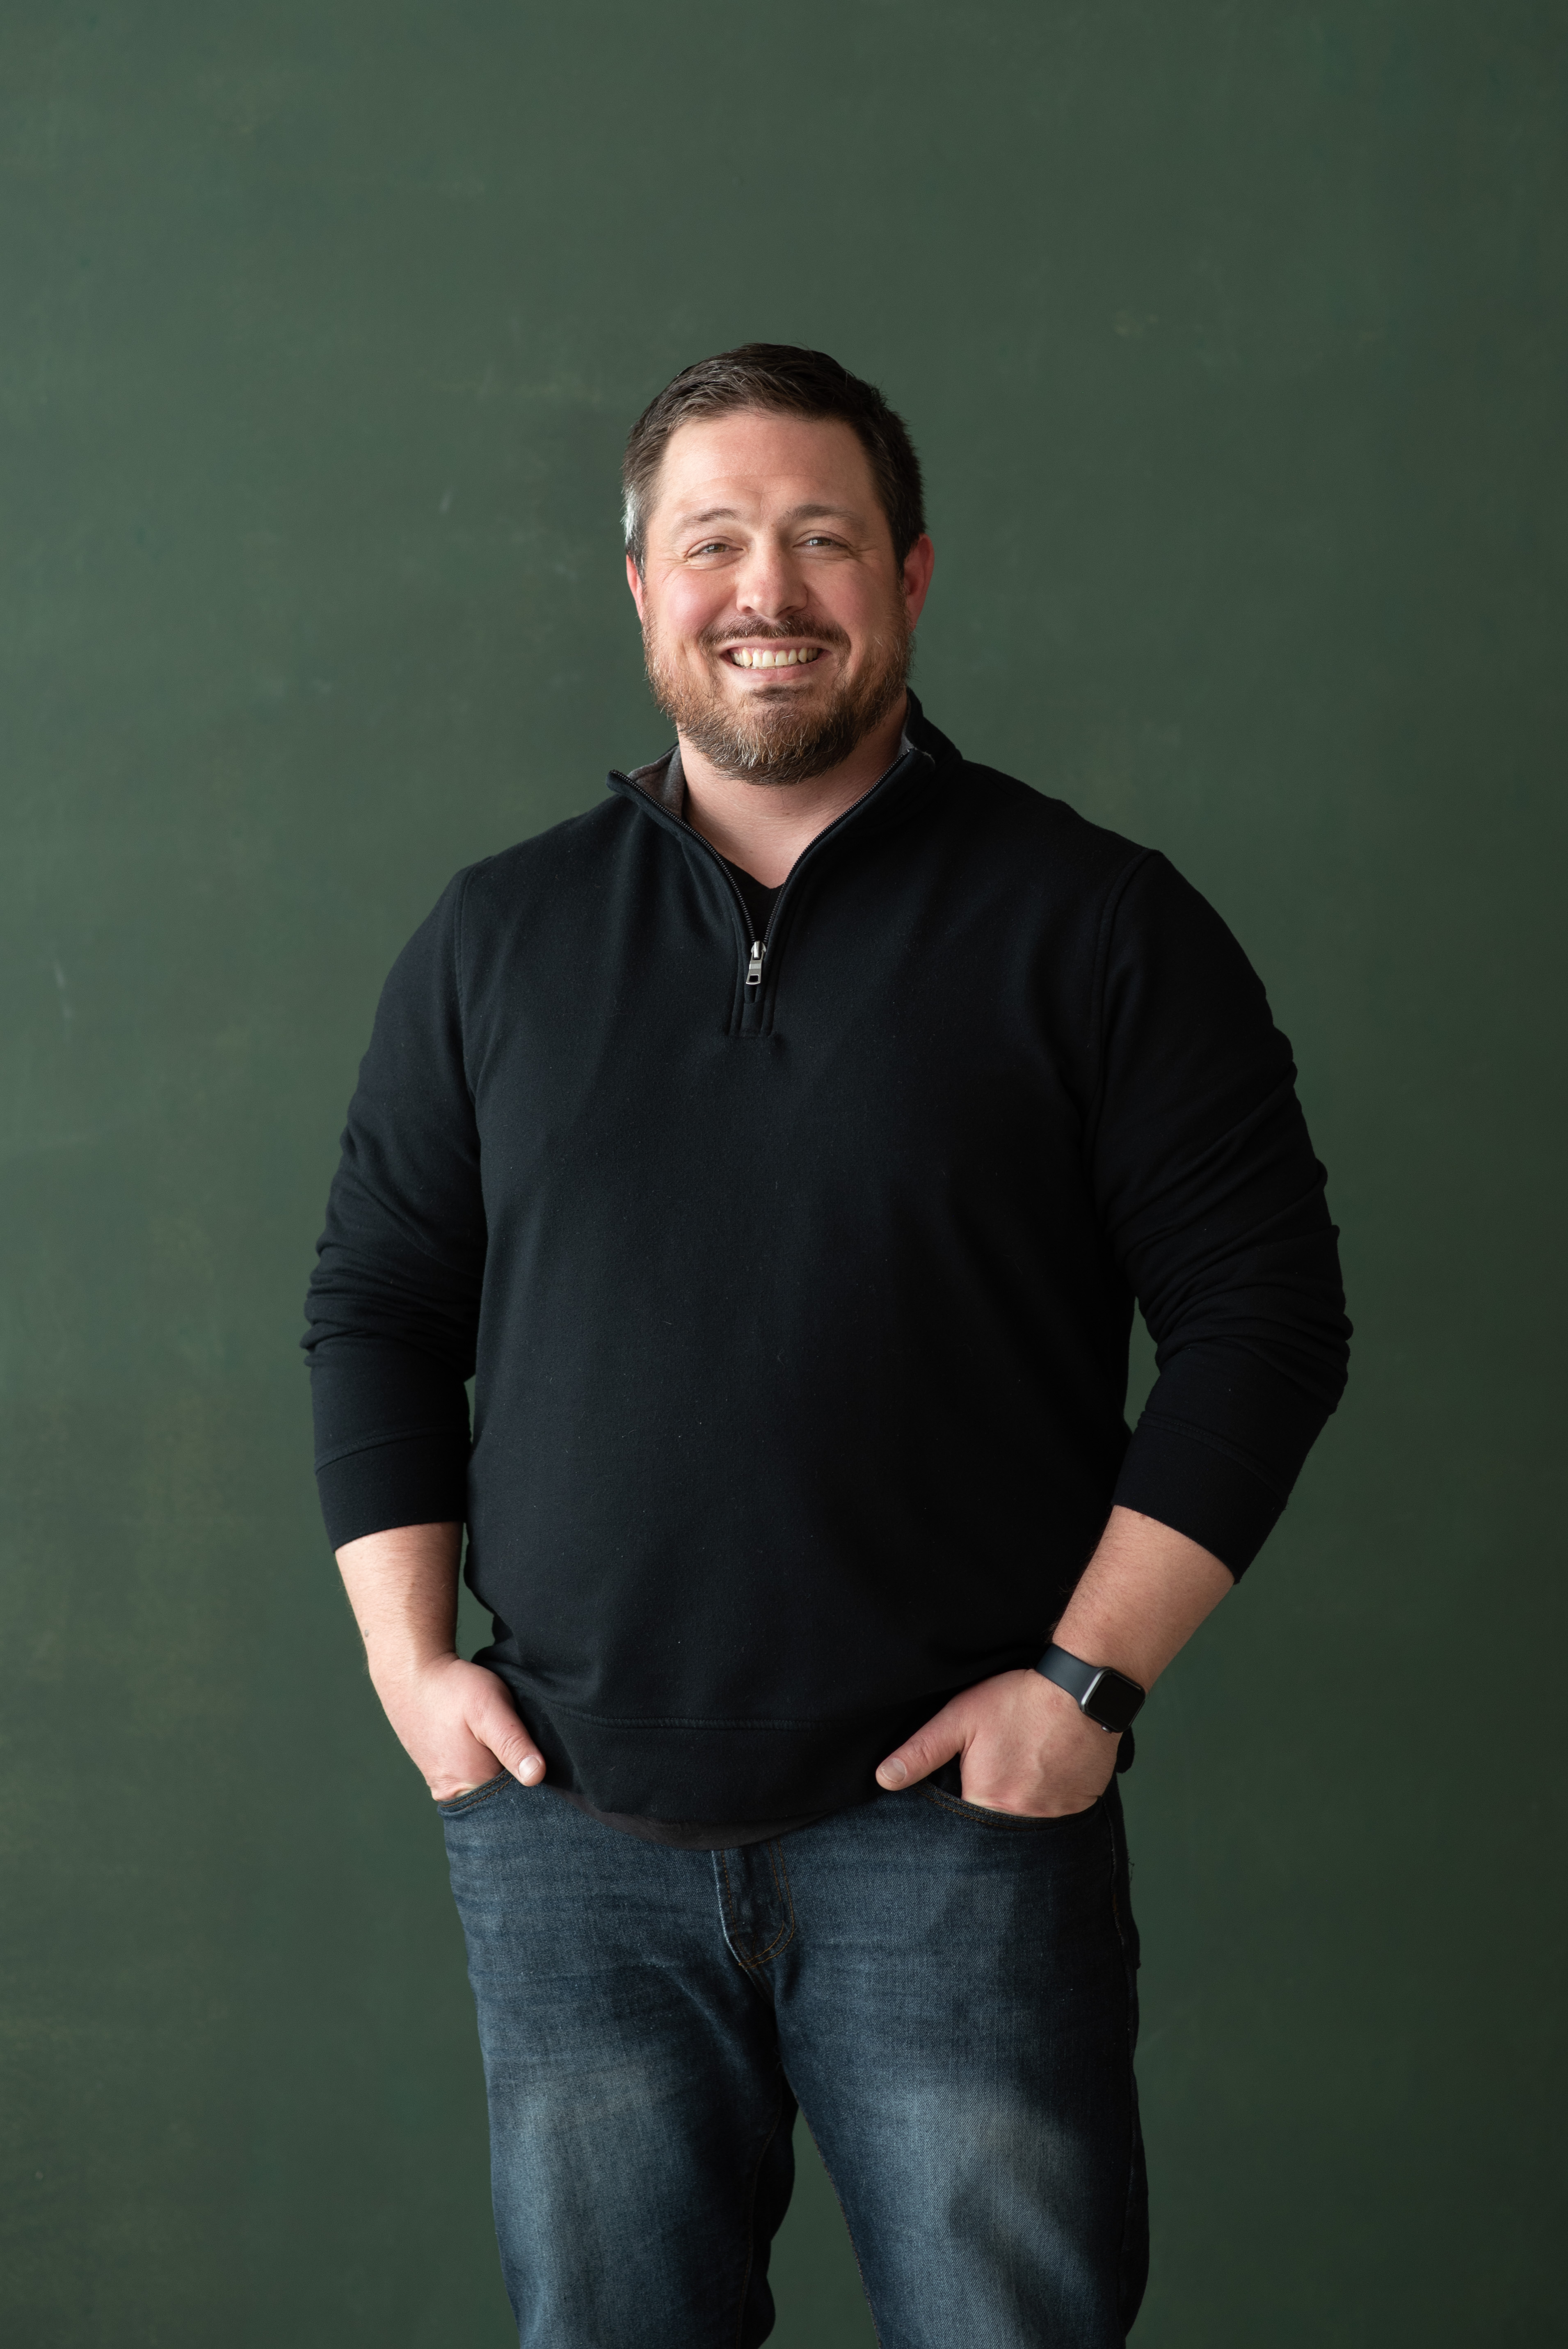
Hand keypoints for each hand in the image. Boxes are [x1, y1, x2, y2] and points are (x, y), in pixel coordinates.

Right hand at [372, 1653, 545, 1802]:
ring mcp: (444, 1786)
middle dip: (519, 1780)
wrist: (413, 1675)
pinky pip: (471, 1780)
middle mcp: (454, 1795)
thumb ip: (512, 1743)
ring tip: (505, 1743)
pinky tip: (489, 1747)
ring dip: (502, 1772)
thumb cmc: (453, 1690)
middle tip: (525, 1745)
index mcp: (470, 1788)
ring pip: (486, 1789)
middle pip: (501, 1801)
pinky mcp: (439, 1774)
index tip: (546, 1761)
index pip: (517, 1804)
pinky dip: (485, 1767)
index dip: (539, 1786)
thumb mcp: (489, 1709)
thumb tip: (536, 1776)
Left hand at [875, 1667, 1119, 1816]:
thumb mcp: (960, 1718)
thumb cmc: (1019, 1701)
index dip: (955, 1824)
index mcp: (988, 1801)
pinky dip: (1046, 1810)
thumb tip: (884, 1778)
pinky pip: (1055, 1823)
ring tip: (1018, 1785)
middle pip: (995, 1838)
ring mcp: (1056, 1819)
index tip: (958, 1807)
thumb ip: (921, 1751)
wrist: (1082, 1691)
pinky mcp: (1079, 1810)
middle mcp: (1023, 1821)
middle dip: (986, 1826)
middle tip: (992, 1788)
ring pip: (1027, 1833)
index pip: (960, 1835)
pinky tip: (1043, 1785)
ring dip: (1018, 1817)